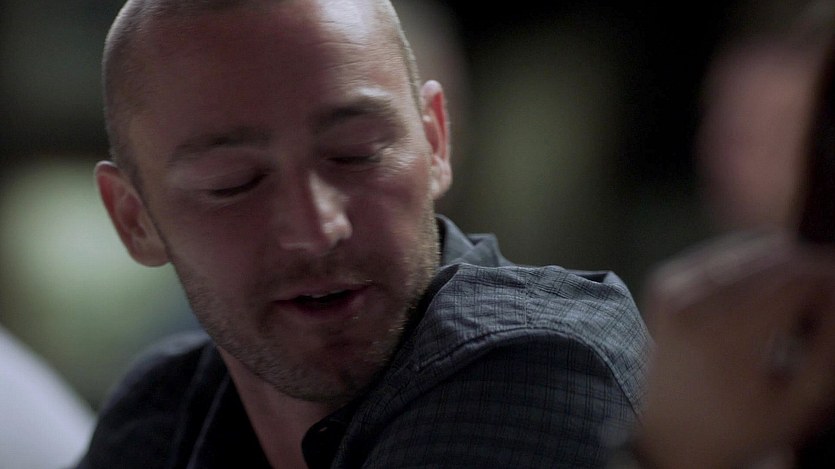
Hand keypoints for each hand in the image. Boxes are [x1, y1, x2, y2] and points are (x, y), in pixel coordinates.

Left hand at [635, 234, 834, 468]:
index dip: (828, 278)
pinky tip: (768, 293)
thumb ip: (826, 347)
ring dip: (784, 264)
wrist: (666, 432)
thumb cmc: (739, 426)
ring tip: (803, 300)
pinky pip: (723, 254)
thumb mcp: (797, 402)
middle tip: (828, 296)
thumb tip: (834, 290)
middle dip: (811, 268)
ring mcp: (672, 287)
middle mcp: (691, 303)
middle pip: (773, 257)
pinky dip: (753, 264)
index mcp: (723, 337)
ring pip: (749, 248)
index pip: (793, 279)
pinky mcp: (664, 280)